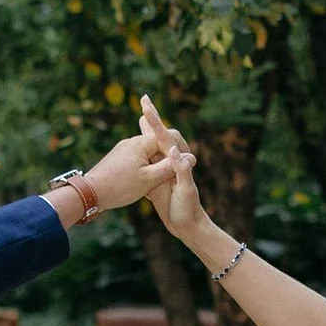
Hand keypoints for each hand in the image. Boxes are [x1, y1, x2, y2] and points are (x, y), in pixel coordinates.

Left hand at [84, 120, 181, 215]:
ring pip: (148, 151)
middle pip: (158, 142)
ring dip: (158, 160)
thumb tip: (190, 157)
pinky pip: (138, 157)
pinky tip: (147, 177)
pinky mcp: (118, 158)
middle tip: (181, 166)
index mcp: (142, 143)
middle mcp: (132, 142)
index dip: (180, 148)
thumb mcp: (150, 180)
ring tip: (166, 174)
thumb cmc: (120, 187)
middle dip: (169, 153)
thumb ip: (170, 167)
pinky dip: (146, 164)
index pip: (167, 137)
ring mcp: (124, 149)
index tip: (190, 161)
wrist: (90, 193)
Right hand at [137, 96, 211, 250]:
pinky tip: (136, 151)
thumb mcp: (186, 191)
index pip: (164, 136)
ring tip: (141, 117)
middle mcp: (170, 162)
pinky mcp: (156, 181)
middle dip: (151, 120)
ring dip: (145, 134)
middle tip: (145, 99)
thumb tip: (174, 151)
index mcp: (176, 160)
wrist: (188, 226)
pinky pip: (147, 165)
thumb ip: (181, 171)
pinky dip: (142, 154)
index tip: (145, 104)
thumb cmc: (189, 210)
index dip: (154, 120)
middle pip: (157, 136)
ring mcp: (162, 171)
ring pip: (151, 148)